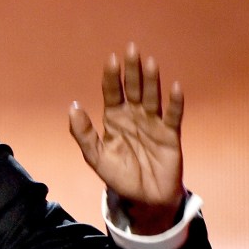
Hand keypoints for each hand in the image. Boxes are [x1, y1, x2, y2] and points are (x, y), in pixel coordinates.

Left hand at [69, 43, 185, 233]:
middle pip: (133, 89)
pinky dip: (174, 103)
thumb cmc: (119, 176)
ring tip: (150, 62)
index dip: (112, 77)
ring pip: (152, 97)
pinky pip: (173, 116)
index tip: (111, 60)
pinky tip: (175, 88)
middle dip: (132, 70)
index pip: (112, 93)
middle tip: (131, 49)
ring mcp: (153, 124)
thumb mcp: (96, 157)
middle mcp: (134, 116)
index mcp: (114, 119)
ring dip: (151, 81)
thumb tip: (73, 106)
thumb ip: (84, 134)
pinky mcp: (170, 135)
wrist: (144, 199)